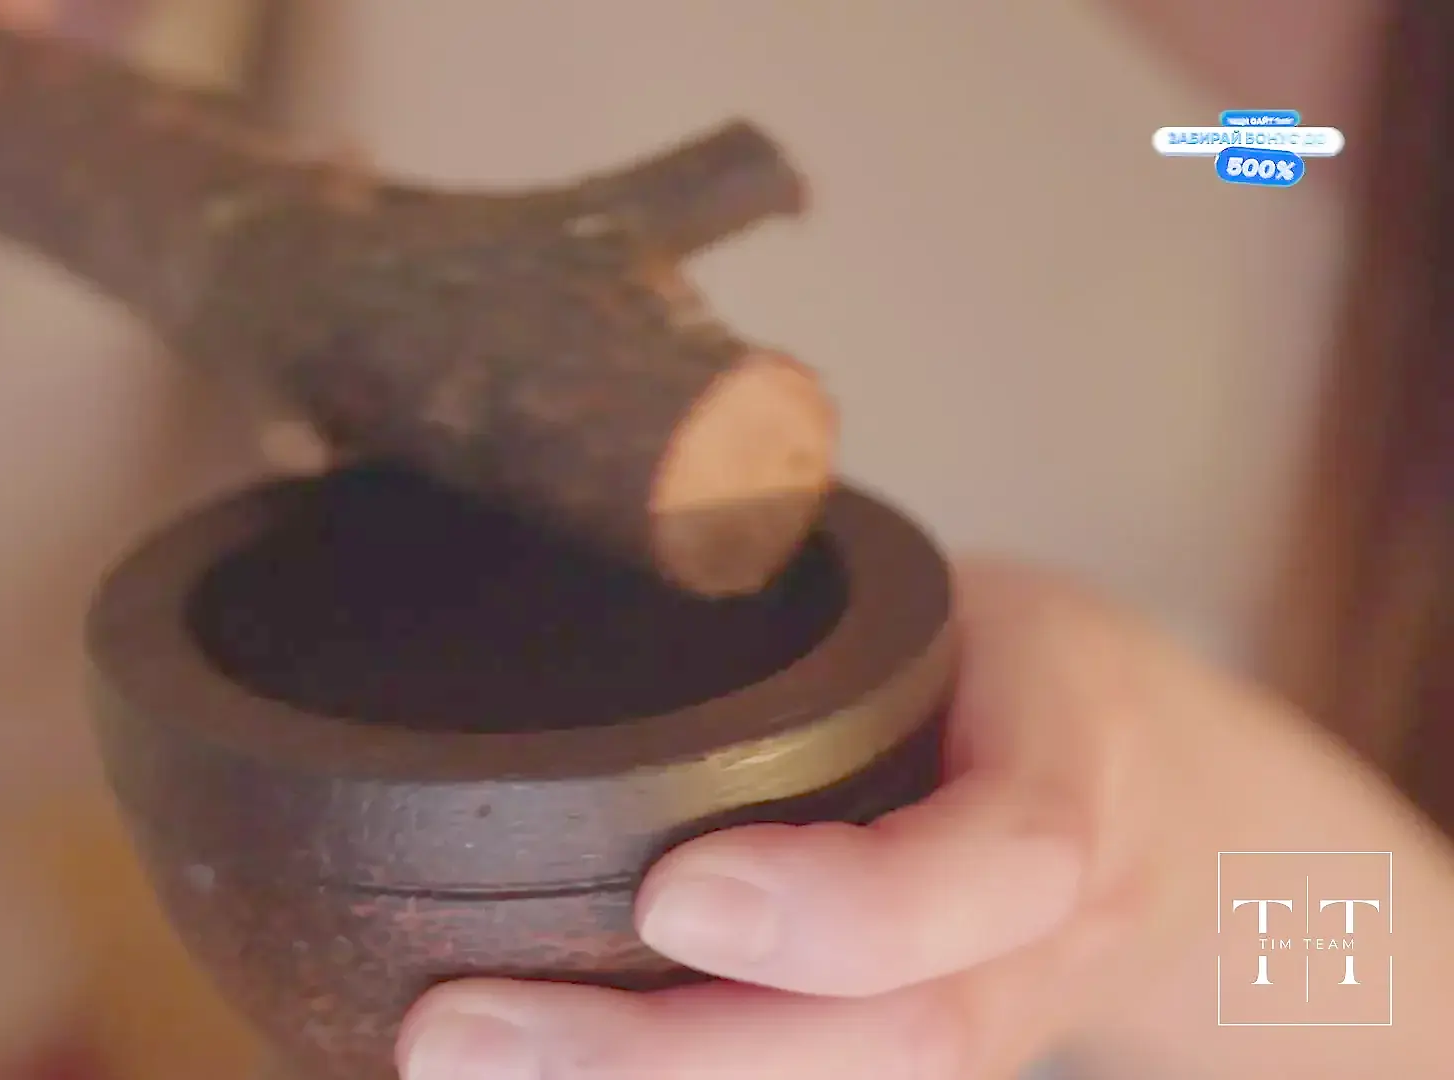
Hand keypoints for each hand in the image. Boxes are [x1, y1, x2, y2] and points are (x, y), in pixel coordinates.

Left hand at [395, 560, 1453, 1078]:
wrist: (1177, 831)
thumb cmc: (1033, 688)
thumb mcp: (970, 608)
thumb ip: (823, 597)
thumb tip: (615, 519)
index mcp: (1067, 783)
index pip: (998, 868)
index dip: (841, 903)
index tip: (668, 891)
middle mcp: (1033, 940)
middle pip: (892, 1044)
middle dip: (664, 1056)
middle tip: (457, 1031)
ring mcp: (981, 1023)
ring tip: (451, 1065)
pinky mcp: (909, 1067)